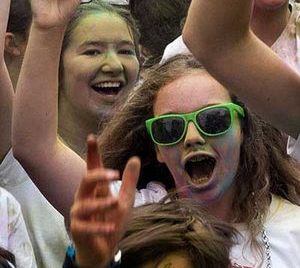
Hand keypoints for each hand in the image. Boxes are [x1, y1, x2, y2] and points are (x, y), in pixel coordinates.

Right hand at [70, 136, 139, 267]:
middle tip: (115, 174)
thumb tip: (135, 158)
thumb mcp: (126, 200)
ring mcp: (78, 215)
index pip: (93, 169)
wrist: (103, 249)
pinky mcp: (78, 230)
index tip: (91, 137)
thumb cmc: (112, 221)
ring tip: (115, 203)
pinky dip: (99, 227)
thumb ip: (129, 181)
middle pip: (85, 181)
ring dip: (101, 204)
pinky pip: (85, 227)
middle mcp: (84, 199)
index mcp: (96, 190)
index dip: (93, 154)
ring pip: (85, 205)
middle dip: (98, 176)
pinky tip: (111, 227)